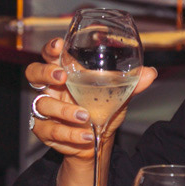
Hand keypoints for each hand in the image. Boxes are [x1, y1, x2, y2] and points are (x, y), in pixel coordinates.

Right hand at [25, 36, 156, 160]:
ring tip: (85, 116)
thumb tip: (150, 72)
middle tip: (62, 77)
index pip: (51, 54)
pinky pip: (50, 130)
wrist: (95, 140)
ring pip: (43, 104)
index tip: (59, 46)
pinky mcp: (43, 129)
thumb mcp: (118, 95)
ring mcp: (45, 108)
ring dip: (64, 111)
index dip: (51, 48)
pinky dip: (70, 134)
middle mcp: (51, 87)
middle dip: (45, 72)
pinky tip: (85, 135)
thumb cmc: (102, 109)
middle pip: (34, 72)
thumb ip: (132, 84)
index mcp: (66, 71)